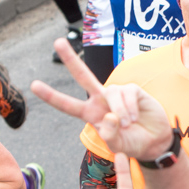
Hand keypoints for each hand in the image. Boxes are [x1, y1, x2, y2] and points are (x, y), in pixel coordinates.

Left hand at [30, 38, 179, 161]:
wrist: (155, 141)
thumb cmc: (132, 143)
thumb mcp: (118, 146)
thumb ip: (110, 135)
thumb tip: (110, 116)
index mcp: (91, 114)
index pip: (68, 105)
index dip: (51, 96)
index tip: (33, 85)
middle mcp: (101, 100)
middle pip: (83, 76)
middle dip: (71, 59)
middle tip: (58, 42)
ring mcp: (117, 94)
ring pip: (111, 93)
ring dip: (120, 112)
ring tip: (128, 124)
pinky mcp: (133, 90)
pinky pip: (128, 94)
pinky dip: (130, 108)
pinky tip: (135, 116)